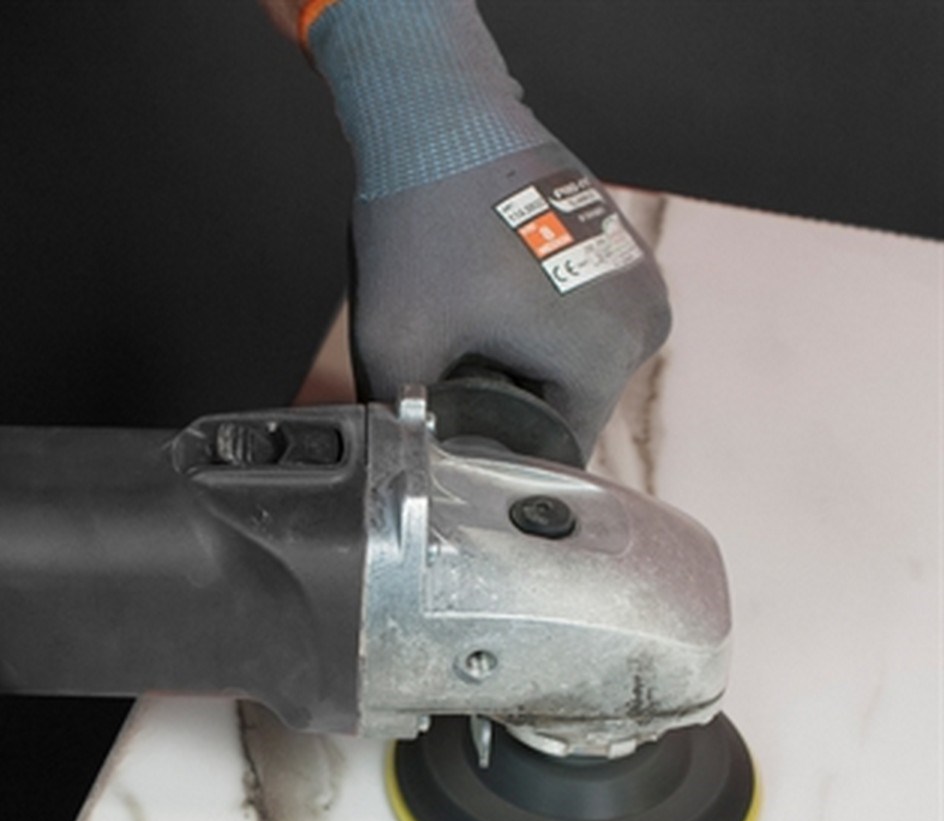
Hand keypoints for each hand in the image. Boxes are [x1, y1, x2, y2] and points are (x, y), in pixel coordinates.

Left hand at [306, 0, 670, 460]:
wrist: (441, 120)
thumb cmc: (424, 223)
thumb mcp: (396, 346)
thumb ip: (404, 426)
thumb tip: (403, 480)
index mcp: (605, 355)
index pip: (554, 449)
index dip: (495, 446)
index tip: (453, 420)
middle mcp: (644, 321)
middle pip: (566, 407)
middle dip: (508, 401)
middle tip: (452, 359)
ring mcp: (642, 281)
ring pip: (572, 367)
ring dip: (522, 364)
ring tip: (473, 324)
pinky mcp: (626, 254)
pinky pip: (582, 322)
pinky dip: (539, 327)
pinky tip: (495, 301)